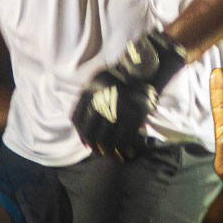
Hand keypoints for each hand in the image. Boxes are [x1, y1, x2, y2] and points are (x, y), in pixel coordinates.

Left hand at [71, 29, 189, 158]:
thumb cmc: (122, 76)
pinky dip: (121, 147)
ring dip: (105, 149)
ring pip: (104, 137)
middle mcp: (100, 99)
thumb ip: (88, 98)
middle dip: (92, 144)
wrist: (145, 68)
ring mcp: (117, 108)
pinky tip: (122, 150)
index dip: (80, 133)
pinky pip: (122, 137)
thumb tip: (79, 125)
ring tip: (108, 153)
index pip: (77, 118)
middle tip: (96, 150)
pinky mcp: (133, 115)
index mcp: (89, 90)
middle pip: (89, 130)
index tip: (85, 142)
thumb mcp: (98, 81)